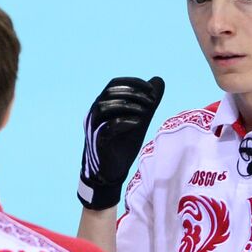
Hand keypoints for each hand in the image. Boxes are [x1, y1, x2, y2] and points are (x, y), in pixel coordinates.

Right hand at [78, 76, 164, 209]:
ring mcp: (93, 128)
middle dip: (133, 93)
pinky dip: (123, 122)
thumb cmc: (122, 144)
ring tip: (146, 112)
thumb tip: (159, 80)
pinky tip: (137, 123)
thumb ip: (148, 101)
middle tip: (151, 101)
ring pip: (104, 107)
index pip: (113, 84)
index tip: (151, 89)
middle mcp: (94, 114)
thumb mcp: (139, 119)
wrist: (110, 171)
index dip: (133, 82)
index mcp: (102, 105)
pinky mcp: (97, 143)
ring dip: (127, 106)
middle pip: (109, 93)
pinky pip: (106, 128)